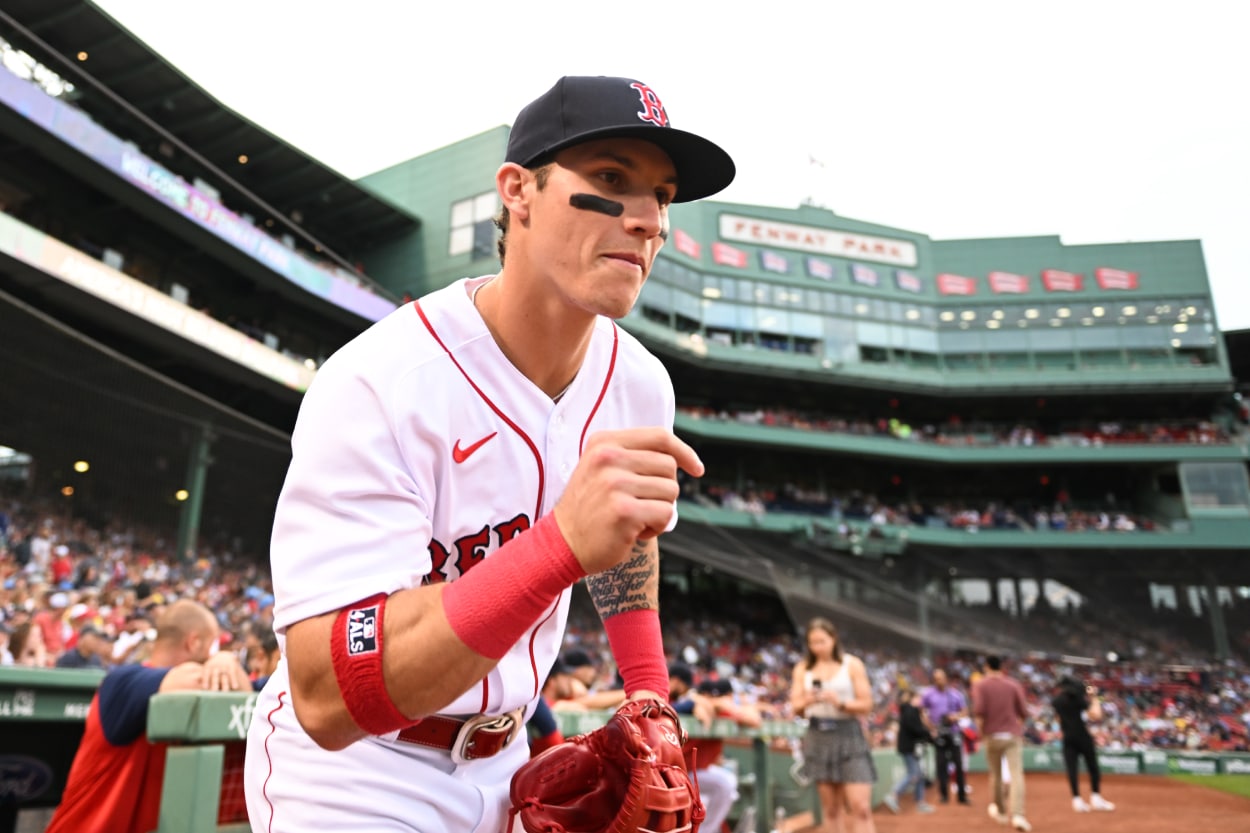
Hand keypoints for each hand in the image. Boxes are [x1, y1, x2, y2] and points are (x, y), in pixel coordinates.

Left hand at [202, 651, 250, 690]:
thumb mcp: (206, 669)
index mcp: (208, 666)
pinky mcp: (232, 666)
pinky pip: (233, 674)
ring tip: (225, 693)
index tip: (205, 688)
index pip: (206, 673)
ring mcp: (224, 666)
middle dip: (215, 684)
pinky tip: (235, 687)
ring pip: (225, 676)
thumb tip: (194, 684)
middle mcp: (216, 666)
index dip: (205, 680)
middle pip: (215, 676)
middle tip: (214, 693)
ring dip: (225, 684)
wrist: (224, 656)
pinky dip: (234, 681)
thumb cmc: (212, 667)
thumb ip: (201, 677)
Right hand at [554, 428, 702, 573]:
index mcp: (604, 443)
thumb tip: (681, 456)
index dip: (684, 451)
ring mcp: (614, 484)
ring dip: (660, 510)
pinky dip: (657, 527)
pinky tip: (635, 532)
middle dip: (664, 489)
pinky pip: (666, 514)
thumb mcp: (603, 469)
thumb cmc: (591, 508)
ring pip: (670, 490)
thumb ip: (633, 456)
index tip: (697, 469)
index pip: (659, 436)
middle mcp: (608, 458)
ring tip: (634, 518)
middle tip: (640, 504)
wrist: (562, 544)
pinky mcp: (623, 511)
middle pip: (669, 465)